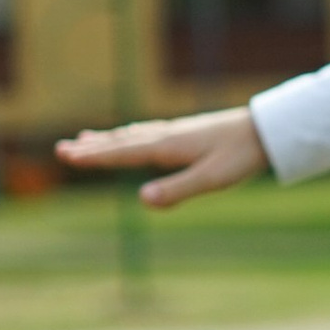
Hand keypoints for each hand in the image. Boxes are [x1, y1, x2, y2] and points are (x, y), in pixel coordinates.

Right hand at [55, 106, 265, 206]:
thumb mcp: (211, 179)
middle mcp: (166, 135)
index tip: (66, 155)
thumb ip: (177, 190)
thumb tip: (143, 199)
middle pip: (121, 141)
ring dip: (107, 139)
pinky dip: (129, 135)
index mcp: (166, 147)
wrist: (267, 130)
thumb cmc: (241, 156)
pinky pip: (148, 133)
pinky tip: (133, 136)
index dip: (93, 156)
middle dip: (92, 147)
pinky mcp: (188, 133)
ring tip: (85, 138)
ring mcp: (176, 132)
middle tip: (61, 149)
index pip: (122, 151)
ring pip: (133, 134)